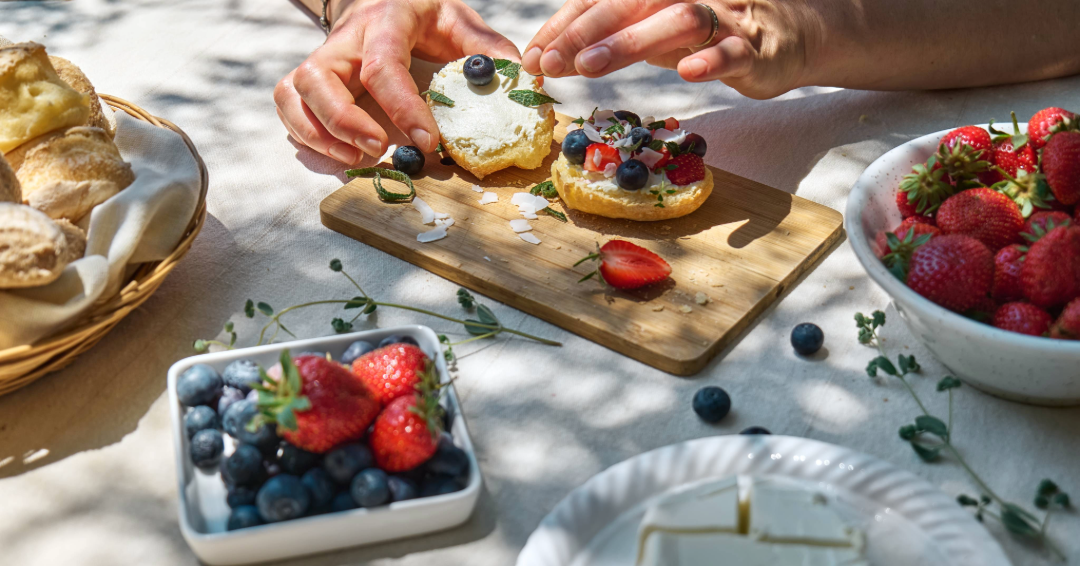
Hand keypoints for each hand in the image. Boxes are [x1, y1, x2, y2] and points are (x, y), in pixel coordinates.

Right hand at [275, 0, 519, 163]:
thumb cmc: (421, 14)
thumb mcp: (457, 20)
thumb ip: (486, 48)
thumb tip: (519, 79)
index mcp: (385, 21)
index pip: (383, 65)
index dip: (402, 108)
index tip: (427, 142)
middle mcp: (346, 39)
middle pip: (318, 78)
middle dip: (343, 122)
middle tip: (376, 151)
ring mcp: (323, 58)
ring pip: (294, 93)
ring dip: (319, 134)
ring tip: (357, 158)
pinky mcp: (310, 77)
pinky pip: (289, 105)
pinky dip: (304, 134)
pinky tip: (337, 154)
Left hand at [520, 0, 809, 99]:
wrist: (789, 35)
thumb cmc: (713, 34)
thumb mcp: (656, 33)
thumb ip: (614, 40)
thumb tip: (555, 56)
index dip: (565, 26)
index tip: (533, 56)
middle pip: (632, 3)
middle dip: (585, 32)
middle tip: (549, 62)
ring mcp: (726, 18)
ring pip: (680, 20)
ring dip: (631, 42)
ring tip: (592, 66)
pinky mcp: (756, 47)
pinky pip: (734, 50)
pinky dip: (711, 60)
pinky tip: (688, 72)